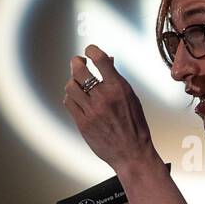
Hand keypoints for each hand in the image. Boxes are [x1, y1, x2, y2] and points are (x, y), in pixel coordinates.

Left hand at [62, 44, 157, 170]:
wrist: (132, 153)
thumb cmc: (135, 126)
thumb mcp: (131, 98)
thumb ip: (117, 79)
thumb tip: (108, 61)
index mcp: (119, 88)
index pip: (100, 59)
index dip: (91, 50)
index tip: (89, 50)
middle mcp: (104, 97)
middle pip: (79, 70)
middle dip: (76, 62)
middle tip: (78, 62)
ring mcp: (91, 111)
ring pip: (71, 86)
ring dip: (73, 82)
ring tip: (77, 83)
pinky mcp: (83, 123)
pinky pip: (69, 102)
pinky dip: (71, 97)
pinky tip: (76, 98)